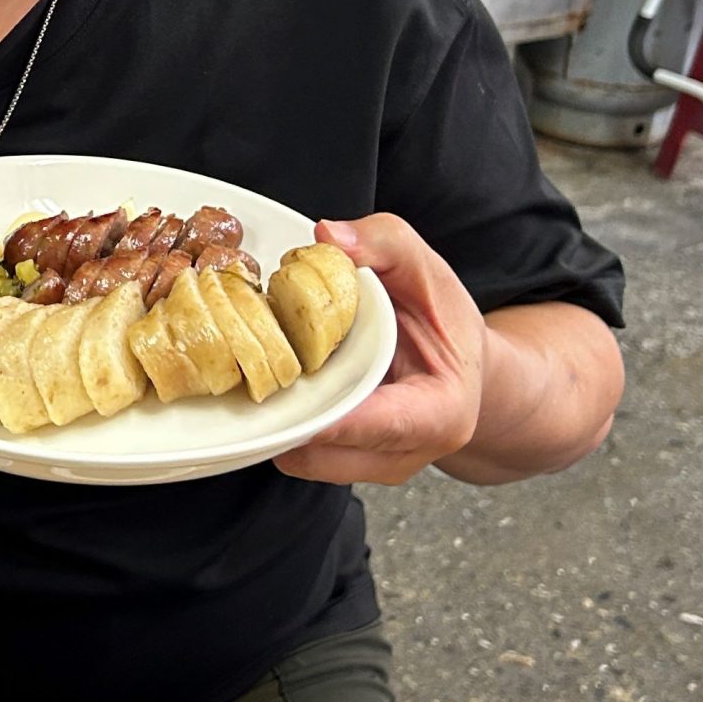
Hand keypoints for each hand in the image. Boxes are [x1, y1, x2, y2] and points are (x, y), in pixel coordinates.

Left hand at [275, 214, 482, 485]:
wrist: (457, 364)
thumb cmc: (445, 321)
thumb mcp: (425, 268)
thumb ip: (383, 243)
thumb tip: (328, 236)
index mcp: (441, 413)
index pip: (382, 426)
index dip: (332, 418)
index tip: (286, 399)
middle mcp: (405, 452)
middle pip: (330, 453)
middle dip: (285, 416)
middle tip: (245, 370)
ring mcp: (373, 465)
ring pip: (306, 460)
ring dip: (276, 421)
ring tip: (256, 372)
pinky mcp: (345, 463)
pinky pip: (300, 452)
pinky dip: (281, 422)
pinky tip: (270, 385)